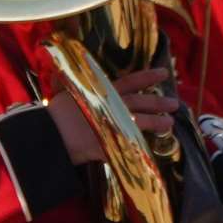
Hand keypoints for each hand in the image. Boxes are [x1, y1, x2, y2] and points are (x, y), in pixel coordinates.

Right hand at [48, 68, 179, 164]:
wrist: (47, 133)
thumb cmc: (54, 113)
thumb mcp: (66, 93)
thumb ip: (75, 86)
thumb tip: (71, 73)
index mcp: (101, 92)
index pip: (129, 81)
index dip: (147, 77)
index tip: (164, 73)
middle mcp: (110, 106)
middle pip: (140, 102)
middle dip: (159, 102)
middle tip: (175, 104)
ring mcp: (111, 124)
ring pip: (140, 121)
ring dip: (156, 122)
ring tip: (169, 123)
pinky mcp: (109, 143)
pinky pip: (127, 146)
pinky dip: (138, 148)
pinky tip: (149, 149)